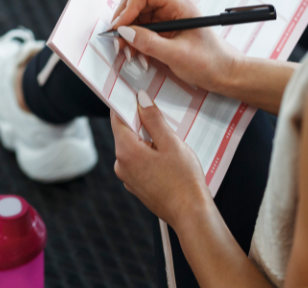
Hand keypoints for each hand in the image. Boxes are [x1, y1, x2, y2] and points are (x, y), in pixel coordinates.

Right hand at [111, 0, 240, 91]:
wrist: (224, 73)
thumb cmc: (209, 62)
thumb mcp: (177, 55)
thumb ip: (149, 42)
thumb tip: (124, 31)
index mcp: (178, 4)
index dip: (128, 7)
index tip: (120, 27)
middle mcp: (171, 7)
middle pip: (136, 2)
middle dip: (124, 22)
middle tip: (118, 42)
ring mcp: (166, 18)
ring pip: (136, 18)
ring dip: (128, 35)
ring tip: (128, 53)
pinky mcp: (164, 31)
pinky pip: (142, 30)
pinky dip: (135, 42)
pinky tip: (137, 55)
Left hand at [111, 90, 212, 225]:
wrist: (190, 214)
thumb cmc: (183, 179)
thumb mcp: (171, 143)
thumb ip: (153, 119)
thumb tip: (140, 99)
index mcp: (126, 151)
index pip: (118, 118)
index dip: (126, 103)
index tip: (136, 94)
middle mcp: (121, 165)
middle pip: (126, 133)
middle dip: (143, 124)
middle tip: (164, 121)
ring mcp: (127, 177)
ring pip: (134, 148)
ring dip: (149, 142)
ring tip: (171, 146)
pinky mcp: (136, 186)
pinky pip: (139, 163)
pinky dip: (150, 157)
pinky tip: (169, 161)